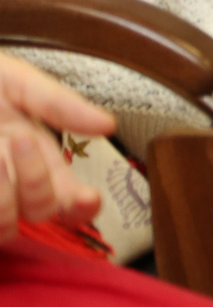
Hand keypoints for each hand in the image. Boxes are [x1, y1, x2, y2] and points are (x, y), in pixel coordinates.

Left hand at [0, 53, 115, 244]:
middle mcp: (8, 181)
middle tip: (19, 141)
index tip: (86, 197)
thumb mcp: (14, 81)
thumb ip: (59, 104)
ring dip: (0, 192)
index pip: (68, 196)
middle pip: (40, 211)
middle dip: (36, 181)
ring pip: (4, 224)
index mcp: (33, 154)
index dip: (82, 206)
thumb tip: (107, 125)